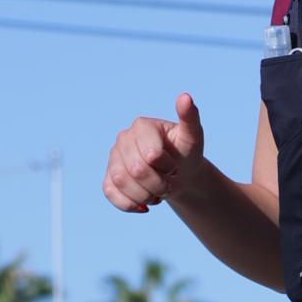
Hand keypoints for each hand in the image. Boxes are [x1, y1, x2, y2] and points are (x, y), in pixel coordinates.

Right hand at [103, 93, 204, 208]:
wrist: (179, 175)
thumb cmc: (185, 154)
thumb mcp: (192, 137)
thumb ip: (190, 118)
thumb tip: (185, 97)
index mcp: (141, 125)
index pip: (151, 154)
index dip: (167, 166)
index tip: (174, 165)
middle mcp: (123, 138)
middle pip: (136, 170)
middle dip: (158, 184)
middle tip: (169, 183)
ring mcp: (113, 157)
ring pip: (121, 182)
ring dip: (144, 195)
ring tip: (157, 192)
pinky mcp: (109, 176)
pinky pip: (110, 193)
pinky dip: (129, 203)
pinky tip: (144, 204)